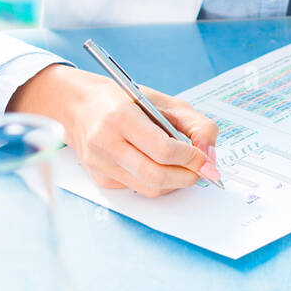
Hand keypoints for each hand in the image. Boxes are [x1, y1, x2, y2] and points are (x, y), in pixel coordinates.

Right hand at [8, 64, 219, 196]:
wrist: (80, 106)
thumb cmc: (125, 101)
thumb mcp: (165, 101)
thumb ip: (196, 125)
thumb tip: (209, 156)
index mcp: (120, 116)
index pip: (163, 149)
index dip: (190, 158)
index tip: (205, 159)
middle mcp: (105, 142)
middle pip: (156, 175)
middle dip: (187, 177)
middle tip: (200, 170)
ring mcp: (99, 164)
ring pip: (149, 188)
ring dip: (175, 183)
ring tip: (184, 169)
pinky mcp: (99, 178)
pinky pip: (137, 189)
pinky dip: (157, 183)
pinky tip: (160, 168)